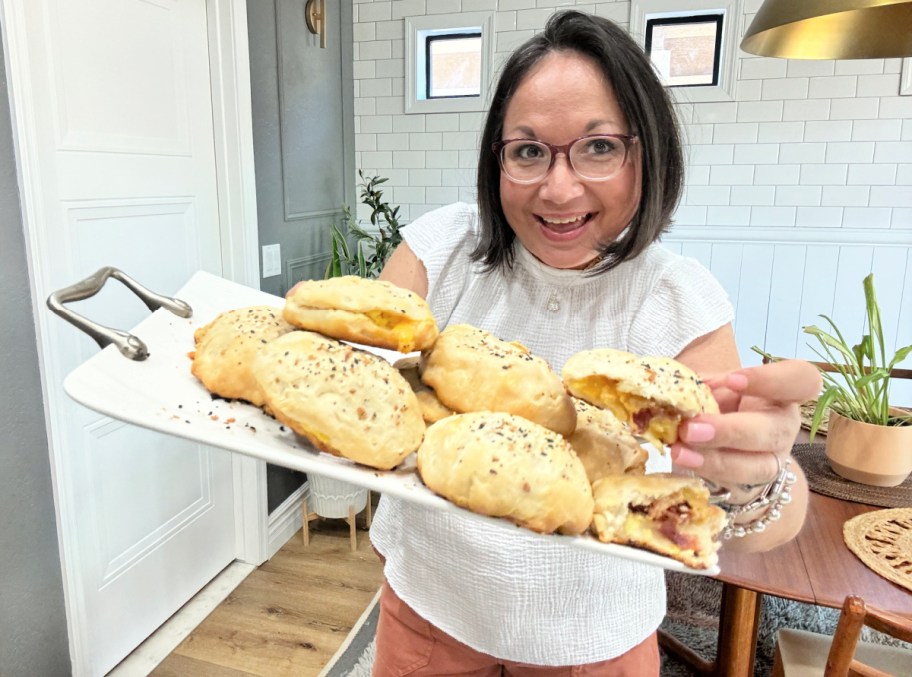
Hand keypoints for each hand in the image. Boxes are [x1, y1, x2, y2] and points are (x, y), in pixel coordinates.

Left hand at [670, 359, 821, 491]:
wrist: (723, 446)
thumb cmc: (722, 405)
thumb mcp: (715, 387)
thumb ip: (703, 384)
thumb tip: (679, 386)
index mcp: (782, 393)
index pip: (800, 380)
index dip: (770, 380)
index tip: (733, 380)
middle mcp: (783, 425)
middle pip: (773, 431)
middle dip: (730, 431)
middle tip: (691, 429)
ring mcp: (773, 459)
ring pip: (756, 466)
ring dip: (715, 461)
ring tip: (680, 451)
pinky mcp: (754, 485)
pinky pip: (734, 483)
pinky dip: (705, 472)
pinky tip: (683, 462)